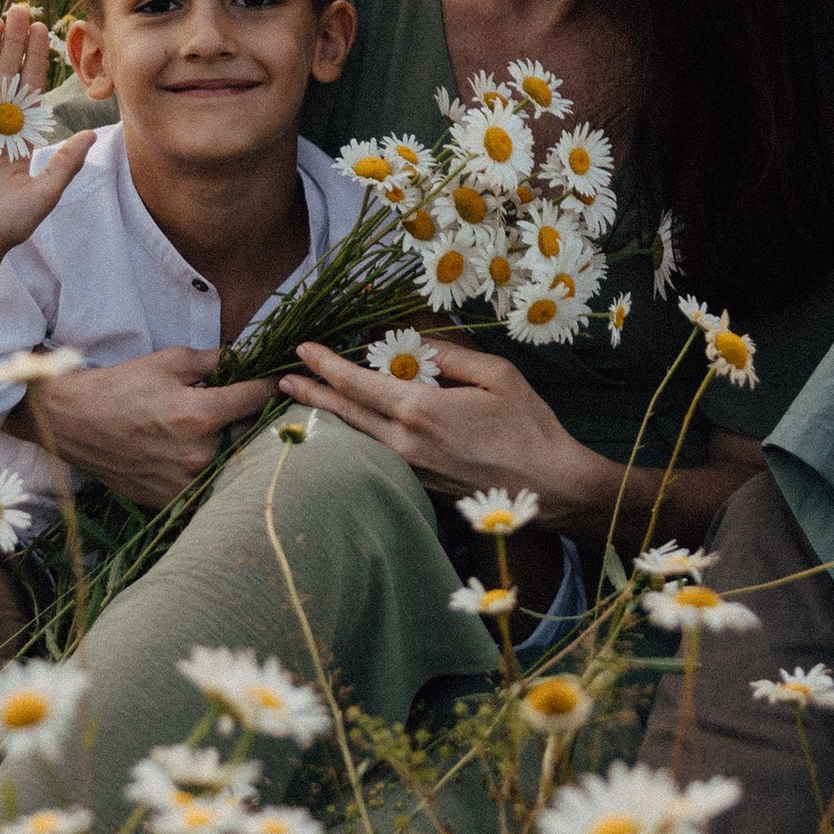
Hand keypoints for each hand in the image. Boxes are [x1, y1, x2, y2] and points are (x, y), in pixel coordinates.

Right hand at [0, 8, 93, 264]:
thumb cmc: (7, 226)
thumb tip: (92, 133)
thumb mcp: (43, 194)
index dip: (35, 59)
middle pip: (2, 76)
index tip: (43, 29)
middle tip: (20, 10)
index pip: (28, 88)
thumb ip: (65, 163)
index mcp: (16, 137)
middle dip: (12, 45)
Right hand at [22, 346, 274, 510]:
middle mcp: (198, 453)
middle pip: (249, 435)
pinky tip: (193, 454)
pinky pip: (205, 485)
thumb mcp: (170, 361)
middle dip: (251, 419)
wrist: (72, 422)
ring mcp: (184, 482)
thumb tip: (250, 359)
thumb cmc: (120, 386)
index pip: (257, 398)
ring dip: (231, 447)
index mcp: (200, 414)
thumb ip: (217, 361)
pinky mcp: (170, 500)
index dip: (270, 386)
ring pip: (229, 463)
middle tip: (246, 408)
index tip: (276, 382)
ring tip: (216, 432)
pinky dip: (207, 470)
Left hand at [279, 337, 623, 523]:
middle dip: (312, 393)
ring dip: (329, 417)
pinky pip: (379, 456)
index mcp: (421, 409)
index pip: (358, 383)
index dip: (327, 364)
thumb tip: (416, 346)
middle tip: (285, 378)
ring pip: (358, 438)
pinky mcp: (421, 485)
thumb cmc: (529, 426)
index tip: (304, 349)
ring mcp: (411, 469)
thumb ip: (451, 356)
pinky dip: (358, 439)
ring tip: (304, 401)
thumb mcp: (497, 375)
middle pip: (346, 413)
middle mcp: (406, 442)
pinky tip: (351, 430)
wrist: (549, 487)